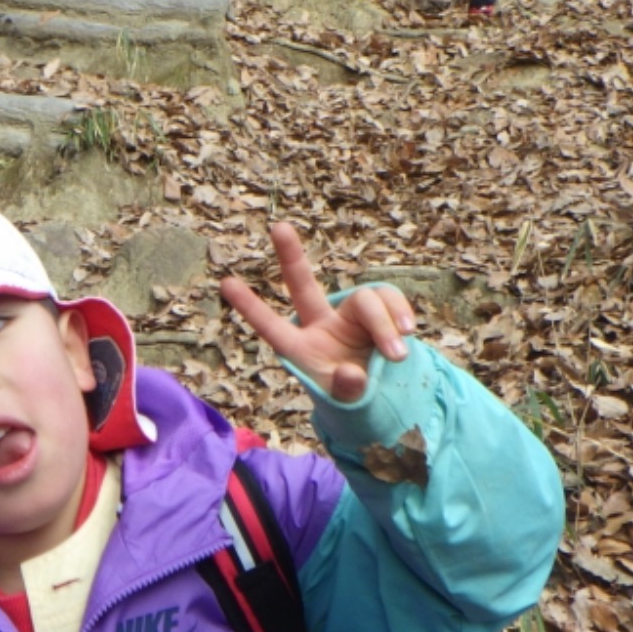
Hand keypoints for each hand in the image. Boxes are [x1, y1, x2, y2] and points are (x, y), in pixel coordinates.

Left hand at [219, 221, 415, 402]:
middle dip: (291, 257)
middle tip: (278, 227)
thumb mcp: (348, 403)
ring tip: (397, 354)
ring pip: (365, 300)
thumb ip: (346, 391)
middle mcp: (322, 326)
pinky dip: (400, 313)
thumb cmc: (355, 401)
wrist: (386, 397)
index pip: (272, 327)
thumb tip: (349, 372)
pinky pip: (389, 300)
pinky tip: (408, 332)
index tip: (225, 283)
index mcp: (302, 351)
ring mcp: (351, 318)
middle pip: (304, 286)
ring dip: (384, 322)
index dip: (251, 308)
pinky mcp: (380, 314)